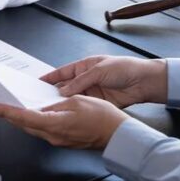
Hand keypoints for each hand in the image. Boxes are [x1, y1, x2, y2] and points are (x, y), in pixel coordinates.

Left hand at [0, 96, 128, 149]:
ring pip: (32, 128)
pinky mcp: (62, 141)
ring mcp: (57, 140)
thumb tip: (41, 106)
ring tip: (9, 108)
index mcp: (55, 124)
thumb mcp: (76, 101)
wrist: (116, 134)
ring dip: (19, 119)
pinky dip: (33, 122)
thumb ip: (55, 103)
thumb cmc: (102, 117)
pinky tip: (31, 114)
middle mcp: (53, 136)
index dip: (6, 112)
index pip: (23, 117)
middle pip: (24, 124)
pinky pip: (42, 130)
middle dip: (8, 115)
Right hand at [40, 56, 167, 106]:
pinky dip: (73, 110)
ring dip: (62, 103)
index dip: (49, 77)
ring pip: (71, 98)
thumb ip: (81, 81)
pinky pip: (81, 106)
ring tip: (49, 108)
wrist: (143, 82)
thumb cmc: (124, 68)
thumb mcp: (99, 70)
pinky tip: (65, 114)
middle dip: (52, 92)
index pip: (62, 72)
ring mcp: (90, 92)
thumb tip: (64, 91)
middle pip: (64, 87)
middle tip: (38, 99)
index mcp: (84, 66)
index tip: (36, 83)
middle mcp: (84, 79)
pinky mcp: (96, 103)